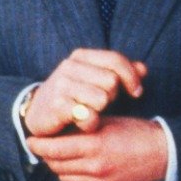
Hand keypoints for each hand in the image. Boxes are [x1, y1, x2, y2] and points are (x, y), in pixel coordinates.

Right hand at [24, 49, 146, 135]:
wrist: (37, 113)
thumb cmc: (73, 96)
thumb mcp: (96, 80)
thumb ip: (120, 73)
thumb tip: (143, 69)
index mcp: (80, 56)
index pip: (115, 60)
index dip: (132, 77)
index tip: (136, 92)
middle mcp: (69, 66)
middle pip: (111, 81)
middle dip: (112, 96)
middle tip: (99, 104)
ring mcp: (61, 85)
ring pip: (102, 99)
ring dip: (100, 111)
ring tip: (88, 112)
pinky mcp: (57, 105)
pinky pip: (89, 116)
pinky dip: (90, 124)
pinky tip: (82, 124)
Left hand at [27, 115, 168, 180]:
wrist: (163, 154)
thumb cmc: (136, 132)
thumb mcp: (107, 122)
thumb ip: (82, 127)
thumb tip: (58, 128)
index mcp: (93, 145)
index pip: (53, 149)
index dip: (38, 145)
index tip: (32, 140)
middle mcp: (94, 167)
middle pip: (55, 164)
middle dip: (46, 155)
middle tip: (44, 146)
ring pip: (64, 177)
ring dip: (58, 167)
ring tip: (60, 155)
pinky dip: (71, 178)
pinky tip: (75, 167)